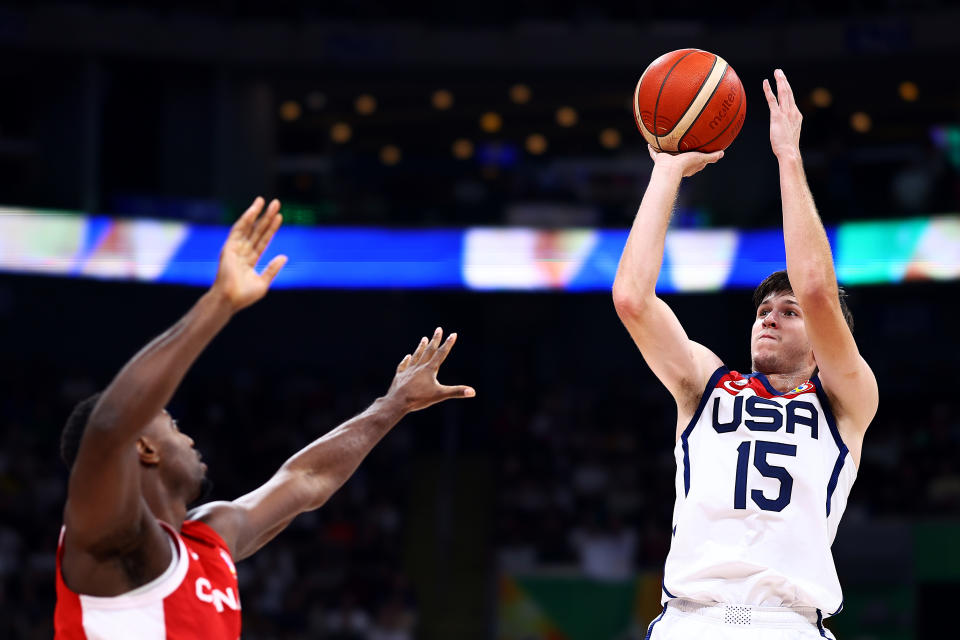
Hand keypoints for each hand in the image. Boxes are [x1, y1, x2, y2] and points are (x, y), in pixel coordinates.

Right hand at [212, 197, 287, 311]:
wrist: (230, 299)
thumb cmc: (244, 296)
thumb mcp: (263, 282)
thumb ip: (272, 269)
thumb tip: (284, 257)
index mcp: (250, 260)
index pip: (263, 240)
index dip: (271, 228)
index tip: (280, 216)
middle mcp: (243, 252)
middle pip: (257, 231)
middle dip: (267, 217)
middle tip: (276, 203)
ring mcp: (235, 249)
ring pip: (248, 228)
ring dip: (256, 214)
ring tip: (264, 201)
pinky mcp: (229, 247)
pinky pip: (238, 231)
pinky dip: (245, 220)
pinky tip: (252, 211)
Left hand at [387, 328, 475, 412]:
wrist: (397, 402)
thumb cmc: (419, 398)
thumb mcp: (440, 395)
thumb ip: (457, 392)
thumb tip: (473, 392)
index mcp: (429, 369)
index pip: (441, 354)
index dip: (448, 344)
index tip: (453, 334)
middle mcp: (419, 367)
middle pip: (429, 351)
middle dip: (435, 340)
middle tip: (438, 329)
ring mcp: (408, 371)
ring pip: (416, 356)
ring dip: (421, 347)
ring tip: (424, 338)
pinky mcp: (400, 376)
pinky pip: (404, 366)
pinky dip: (406, 361)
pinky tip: (407, 357)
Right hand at [648, 144, 722, 177]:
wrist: (670, 169)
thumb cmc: (686, 165)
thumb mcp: (702, 159)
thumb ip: (712, 157)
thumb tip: (723, 153)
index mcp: (689, 166)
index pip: (696, 161)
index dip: (699, 156)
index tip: (701, 150)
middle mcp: (679, 164)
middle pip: (682, 156)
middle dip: (683, 151)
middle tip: (684, 143)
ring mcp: (668, 162)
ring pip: (668, 154)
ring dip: (667, 149)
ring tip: (667, 139)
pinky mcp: (659, 159)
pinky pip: (654, 152)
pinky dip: (652, 148)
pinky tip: (650, 141)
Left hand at [763, 69, 802, 158]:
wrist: (789, 152)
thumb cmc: (787, 147)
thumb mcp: (789, 134)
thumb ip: (786, 128)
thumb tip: (782, 129)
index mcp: (796, 115)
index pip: (791, 99)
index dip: (787, 89)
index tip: (783, 82)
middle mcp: (793, 111)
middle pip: (789, 92)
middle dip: (784, 80)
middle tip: (779, 72)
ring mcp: (785, 113)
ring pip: (783, 92)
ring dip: (779, 81)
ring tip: (776, 72)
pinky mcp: (777, 116)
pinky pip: (772, 100)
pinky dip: (768, 90)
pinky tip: (765, 82)